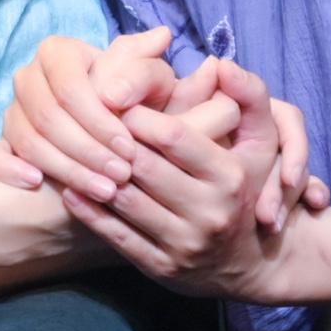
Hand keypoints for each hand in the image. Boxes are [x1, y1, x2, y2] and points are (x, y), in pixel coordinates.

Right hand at [0, 29, 179, 199]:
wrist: (126, 131)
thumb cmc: (139, 102)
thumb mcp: (152, 82)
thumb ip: (145, 69)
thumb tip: (136, 65)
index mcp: (58, 53)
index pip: (70, 88)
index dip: (98, 121)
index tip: (129, 149)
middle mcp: (29, 77)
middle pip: (47, 117)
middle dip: (87, 151)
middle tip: (120, 176)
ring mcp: (13, 110)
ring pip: (27, 140)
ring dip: (65, 169)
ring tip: (102, 191)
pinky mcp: (3, 141)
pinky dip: (8, 169)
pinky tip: (36, 184)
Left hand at [70, 62, 330, 296]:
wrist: (249, 264)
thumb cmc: (244, 186)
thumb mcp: (261, 141)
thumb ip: (247, 95)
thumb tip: (221, 61)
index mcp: (229, 176)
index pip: (174, 136)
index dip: (138, 115)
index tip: (113, 99)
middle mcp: (209, 213)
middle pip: (143, 167)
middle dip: (111, 141)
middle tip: (80, 118)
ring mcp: (184, 245)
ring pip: (126, 201)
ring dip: (93, 175)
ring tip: (69, 150)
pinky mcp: (161, 269)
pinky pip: (116, 236)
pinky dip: (90, 212)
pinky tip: (71, 191)